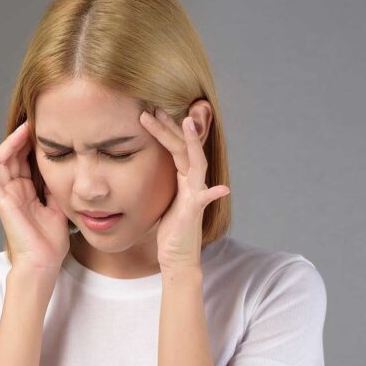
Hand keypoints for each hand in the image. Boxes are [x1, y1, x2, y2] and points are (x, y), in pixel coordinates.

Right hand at [0, 121, 69, 272]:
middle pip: (12, 157)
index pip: (25, 160)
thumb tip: (62, 168)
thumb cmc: (50, 242)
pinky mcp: (2, 203)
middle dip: (22, 138)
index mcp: (26, 192)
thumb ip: (55, 188)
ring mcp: (5, 196)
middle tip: (35, 121)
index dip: (31, 144)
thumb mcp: (58, 207)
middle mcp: (14, 191)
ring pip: (1, 163)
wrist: (43, 263)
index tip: (44, 127)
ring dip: (10, 144)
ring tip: (23, 129)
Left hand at [139, 108, 229, 271]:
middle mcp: (193, 183)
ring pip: (196, 164)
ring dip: (192, 143)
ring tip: (188, 122)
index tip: (150, 113)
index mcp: (183, 179)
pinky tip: (222, 189)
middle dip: (169, 128)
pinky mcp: (195, 213)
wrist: (177, 257)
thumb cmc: (169, 229)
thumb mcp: (162, 200)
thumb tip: (143, 168)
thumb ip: (162, 183)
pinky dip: (213, 194)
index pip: (174, 148)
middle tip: (153, 109)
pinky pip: (205, 201)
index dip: (165, 130)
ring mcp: (196, 196)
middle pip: (183, 148)